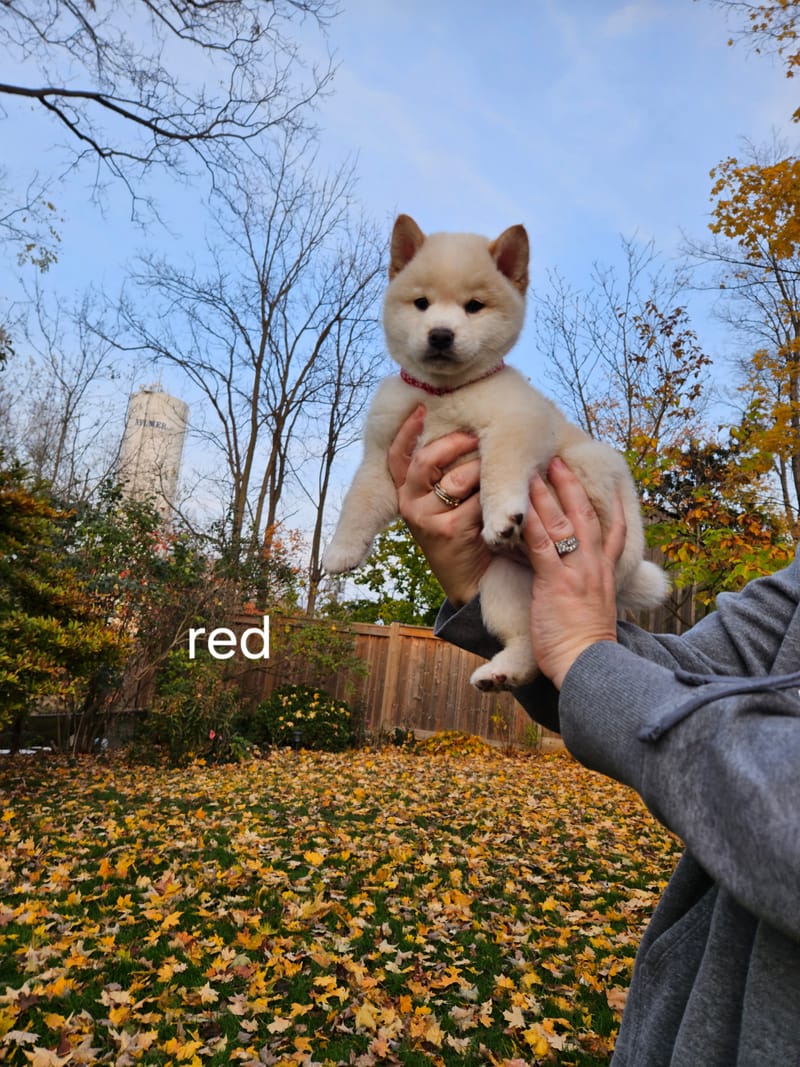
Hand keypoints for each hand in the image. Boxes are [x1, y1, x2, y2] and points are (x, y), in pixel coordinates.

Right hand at [388, 406, 490, 606]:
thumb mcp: (446, 503)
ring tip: (499, 475)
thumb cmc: (466, 532)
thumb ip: (443, 475)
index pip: (398, 456)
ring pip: (459, 477)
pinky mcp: (448, 530)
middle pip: (428, 459)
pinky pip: (478, 499)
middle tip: (478, 435)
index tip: (420, 407)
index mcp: (406, 493)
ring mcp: (426, 519)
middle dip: (457, 443)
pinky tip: (506, 499)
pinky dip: (495, 497)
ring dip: (484, 472)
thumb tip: (464, 431)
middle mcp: (410, 504)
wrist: (474, 580)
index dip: (407, 431)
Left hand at [524, 457, 624, 689]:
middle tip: (560, 459)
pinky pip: (540, 544)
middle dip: (572, 486)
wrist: (591, 668)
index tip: (607, 483)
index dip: (610, 505)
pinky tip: (518, 504)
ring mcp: (576, 571)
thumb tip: (584, 593)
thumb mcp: (596, 615)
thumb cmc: (589, 648)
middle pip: (585, 515)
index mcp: (606, 574)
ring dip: (546, 493)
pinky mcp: (554, 582)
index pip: (612, 532)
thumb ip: (592, 596)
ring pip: (562, 522)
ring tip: (534, 467)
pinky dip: (529, 522)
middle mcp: (594, 566)